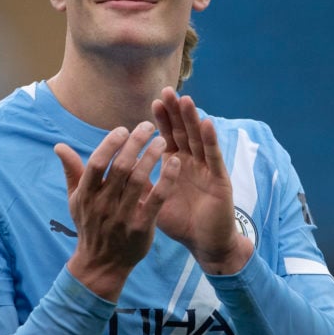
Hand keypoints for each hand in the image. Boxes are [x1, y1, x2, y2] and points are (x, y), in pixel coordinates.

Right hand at [54, 122, 179, 300]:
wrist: (101, 264)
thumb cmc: (89, 226)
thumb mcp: (75, 201)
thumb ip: (71, 172)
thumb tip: (59, 146)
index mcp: (86, 195)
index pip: (96, 163)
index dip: (110, 144)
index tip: (123, 130)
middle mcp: (103, 204)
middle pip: (121, 167)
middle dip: (135, 143)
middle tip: (148, 126)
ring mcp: (123, 217)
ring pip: (139, 180)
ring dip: (152, 157)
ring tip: (162, 140)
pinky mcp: (142, 227)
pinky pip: (156, 199)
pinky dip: (166, 179)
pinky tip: (173, 163)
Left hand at [152, 87, 253, 274]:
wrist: (203, 243)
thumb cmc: (179, 221)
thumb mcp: (152, 200)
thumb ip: (138, 182)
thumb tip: (114, 168)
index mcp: (176, 164)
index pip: (169, 136)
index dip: (163, 120)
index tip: (154, 101)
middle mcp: (192, 162)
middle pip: (183, 132)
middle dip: (176, 112)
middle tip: (169, 91)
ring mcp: (207, 168)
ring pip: (199, 139)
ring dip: (192, 120)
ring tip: (186, 100)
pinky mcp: (220, 179)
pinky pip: (213, 157)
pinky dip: (210, 140)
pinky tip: (206, 124)